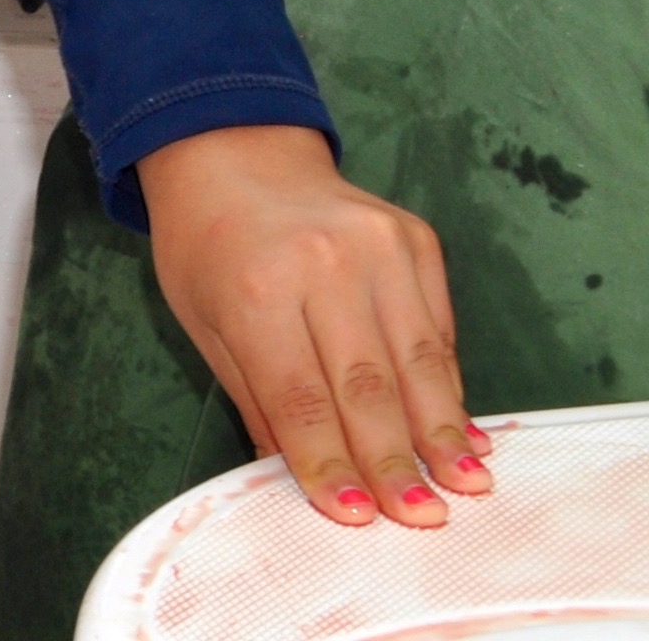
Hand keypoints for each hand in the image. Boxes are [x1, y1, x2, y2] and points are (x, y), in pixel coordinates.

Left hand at [140, 124, 485, 528]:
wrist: (233, 149)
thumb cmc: (206, 245)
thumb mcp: (205, 323)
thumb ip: (258, 400)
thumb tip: (302, 479)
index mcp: (255, 289)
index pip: (300, 398)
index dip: (330, 462)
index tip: (355, 517)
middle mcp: (323, 265)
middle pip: (368, 386)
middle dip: (396, 462)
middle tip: (422, 518)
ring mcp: (379, 247)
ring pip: (420, 360)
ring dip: (443, 431)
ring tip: (464, 485)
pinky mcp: (417, 240)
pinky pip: (438, 328)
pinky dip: (450, 384)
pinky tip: (463, 428)